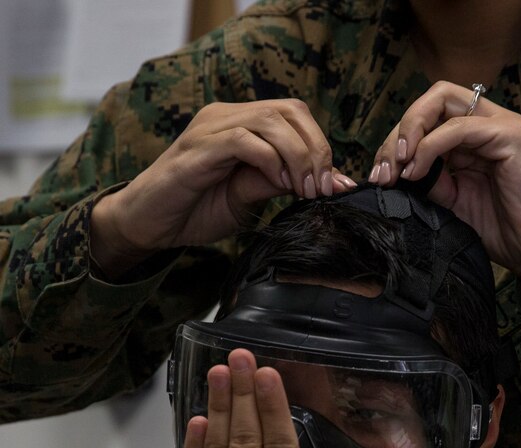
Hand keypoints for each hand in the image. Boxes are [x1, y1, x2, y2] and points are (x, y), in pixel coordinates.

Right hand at [90, 99, 355, 276]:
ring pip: (270, 121)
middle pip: (288, 111)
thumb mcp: (247, 197)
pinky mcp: (197, 151)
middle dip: (316, 150)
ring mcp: (210, 130)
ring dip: (297, 156)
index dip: (320, 145)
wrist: (149, 225)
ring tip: (303, 189)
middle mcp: (225, 117)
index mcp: (240, 124)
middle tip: (322, 188)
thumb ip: (278, 183)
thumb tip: (323, 183)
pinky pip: (242, 141)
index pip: (294, 114)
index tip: (333, 185)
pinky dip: (269, 161)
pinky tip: (277, 184)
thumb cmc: (194, 210)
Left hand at [370, 81, 520, 282]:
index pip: (426, 116)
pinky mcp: (509, 135)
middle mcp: (485, 122)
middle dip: (398, 132)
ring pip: (442, 101)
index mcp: (471, 137)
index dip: (396, 140)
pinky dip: (430, 146)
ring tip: (397, 170)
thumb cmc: (499, 228)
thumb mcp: (450, 203)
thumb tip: (394, 172)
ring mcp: (499, 125)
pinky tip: (416, 171)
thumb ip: (428, 181)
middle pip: (432, 99)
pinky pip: (459, 127)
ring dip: (410, 133)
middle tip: (383, 170)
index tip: (379, 175)